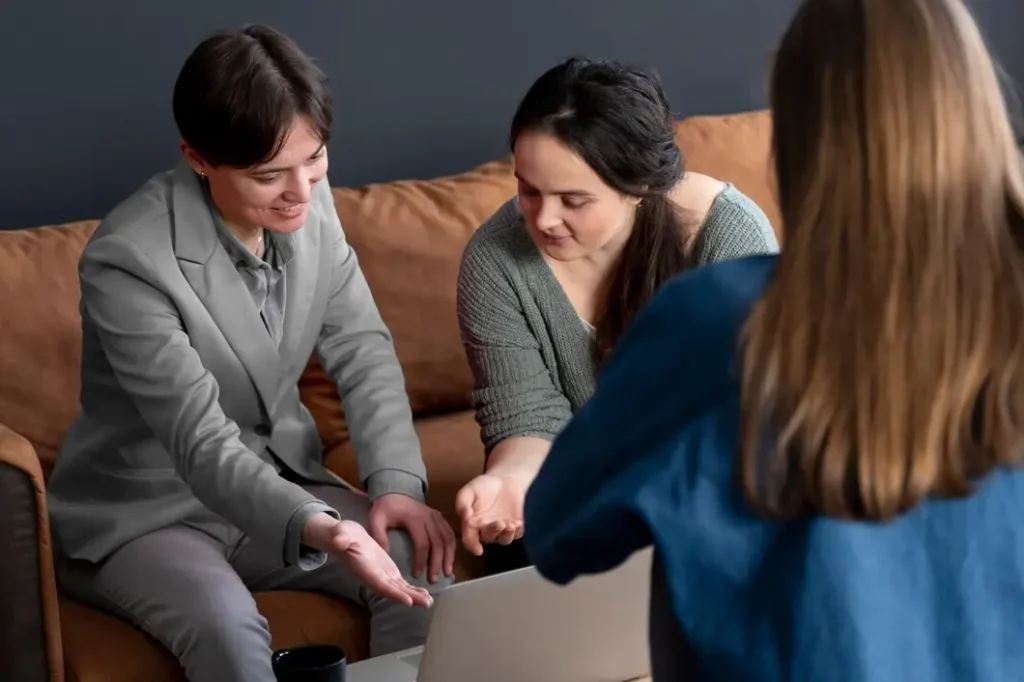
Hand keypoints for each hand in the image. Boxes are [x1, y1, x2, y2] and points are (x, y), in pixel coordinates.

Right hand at [312, 516, 433, 607]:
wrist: (345, 538)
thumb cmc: (342, 535)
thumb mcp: (340, 533)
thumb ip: (340, 538)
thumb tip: (338, 541)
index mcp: (364, 570)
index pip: (380, 584)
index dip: (393, 593)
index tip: (408, 601)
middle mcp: (374, 577)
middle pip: (392, 591)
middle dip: (409, 598)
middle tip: (427, 604)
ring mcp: (381, 576)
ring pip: (399, 589)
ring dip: (414, 596)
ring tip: (429, 602)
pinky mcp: (387, 572)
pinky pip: (400, 584)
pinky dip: (412, 590)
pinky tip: (424, 594)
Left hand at [368, 494, 455, 582]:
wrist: (395, 492)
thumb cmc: (386, 508)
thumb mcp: (376, 519)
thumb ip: (378, 536)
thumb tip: (385, 556)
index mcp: (415, 518)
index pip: (422, 543)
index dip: (421, 561)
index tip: (416, 575)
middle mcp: (429, 517)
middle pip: (438, 542)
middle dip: (437, 563)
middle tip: (433, 579)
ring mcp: (437, 516)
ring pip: (448, 538)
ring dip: (449, 557)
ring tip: (447, 573)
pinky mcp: (440, 517)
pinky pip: (450, 533)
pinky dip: (452, 547)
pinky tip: (450, 560)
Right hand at [455, 473, 529, 555]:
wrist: (505, 480)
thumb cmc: (484, 486)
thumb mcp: (469, 491)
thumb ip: (462, 502)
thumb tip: (463, 515)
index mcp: (472, 524)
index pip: (470, 539)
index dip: (473, 546)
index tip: (478, 550)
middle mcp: (487, 530)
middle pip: (488, 538)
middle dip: (493, 532)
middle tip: (499, 523)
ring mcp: (502, 530)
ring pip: (504, 539)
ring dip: (507, 535)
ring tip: (511, 524)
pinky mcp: (516, 526)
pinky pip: (518, 533)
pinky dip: (519, 530)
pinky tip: (519, 522)